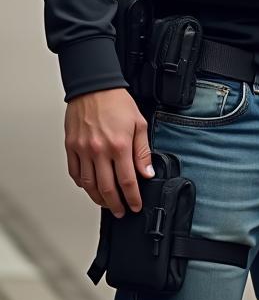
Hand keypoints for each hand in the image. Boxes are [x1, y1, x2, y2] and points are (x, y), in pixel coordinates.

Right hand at [65, 88, 153, 216]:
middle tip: (120, 211)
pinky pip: (75, 173)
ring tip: (107, 203)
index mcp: (119, 145)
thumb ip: (142, 151)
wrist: (94, 88)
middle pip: (106, 188)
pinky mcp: (71, 148)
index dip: (132, 197)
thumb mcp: (139, 124)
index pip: (127, 180)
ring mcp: (82, 151)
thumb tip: (147, 173)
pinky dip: (83, 185)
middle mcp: (99, 151)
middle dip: (115, 204)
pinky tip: (90, 187)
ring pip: (88, 185)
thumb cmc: (117, 103)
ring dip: (98, 198)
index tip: (135, 206)